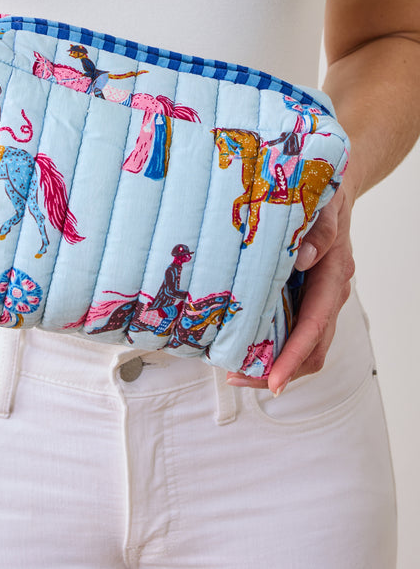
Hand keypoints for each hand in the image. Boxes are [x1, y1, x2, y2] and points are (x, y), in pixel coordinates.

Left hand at [226, 179, 355, 394]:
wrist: (334, 188)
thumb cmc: (325, 194)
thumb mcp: (324, 204)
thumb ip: (319, 230)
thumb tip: (305, 259)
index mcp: (333, 273)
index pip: (316, 324)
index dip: (294, 355)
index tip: (274, 380)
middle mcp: (329, 292)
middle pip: (312, 347)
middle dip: (277, 370)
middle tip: (236, 378)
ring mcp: (318, 296)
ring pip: (303, 343)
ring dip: (272, 362)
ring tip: (233, 370)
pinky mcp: (304, 294)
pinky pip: (293, 327)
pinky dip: (271, 343)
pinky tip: (243, 343)